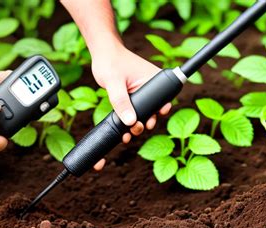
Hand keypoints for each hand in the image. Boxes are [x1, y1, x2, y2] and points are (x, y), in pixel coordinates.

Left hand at [91, 43, 171, 169]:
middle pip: (154, 111)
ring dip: (137, 126)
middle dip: (146, 123)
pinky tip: (123, 134)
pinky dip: (129, 124)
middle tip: (137, 128)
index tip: (153, 119)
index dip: (161, 111)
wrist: (101, 54)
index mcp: (154, 80)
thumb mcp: (114, 82)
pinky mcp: (131, 99)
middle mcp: (150, 88)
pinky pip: (133, 114)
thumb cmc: (110, 62)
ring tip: (128, 135)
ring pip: (143, 115)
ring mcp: (141, 94)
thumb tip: (131, 122)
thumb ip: (121, 102)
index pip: (164, 99)